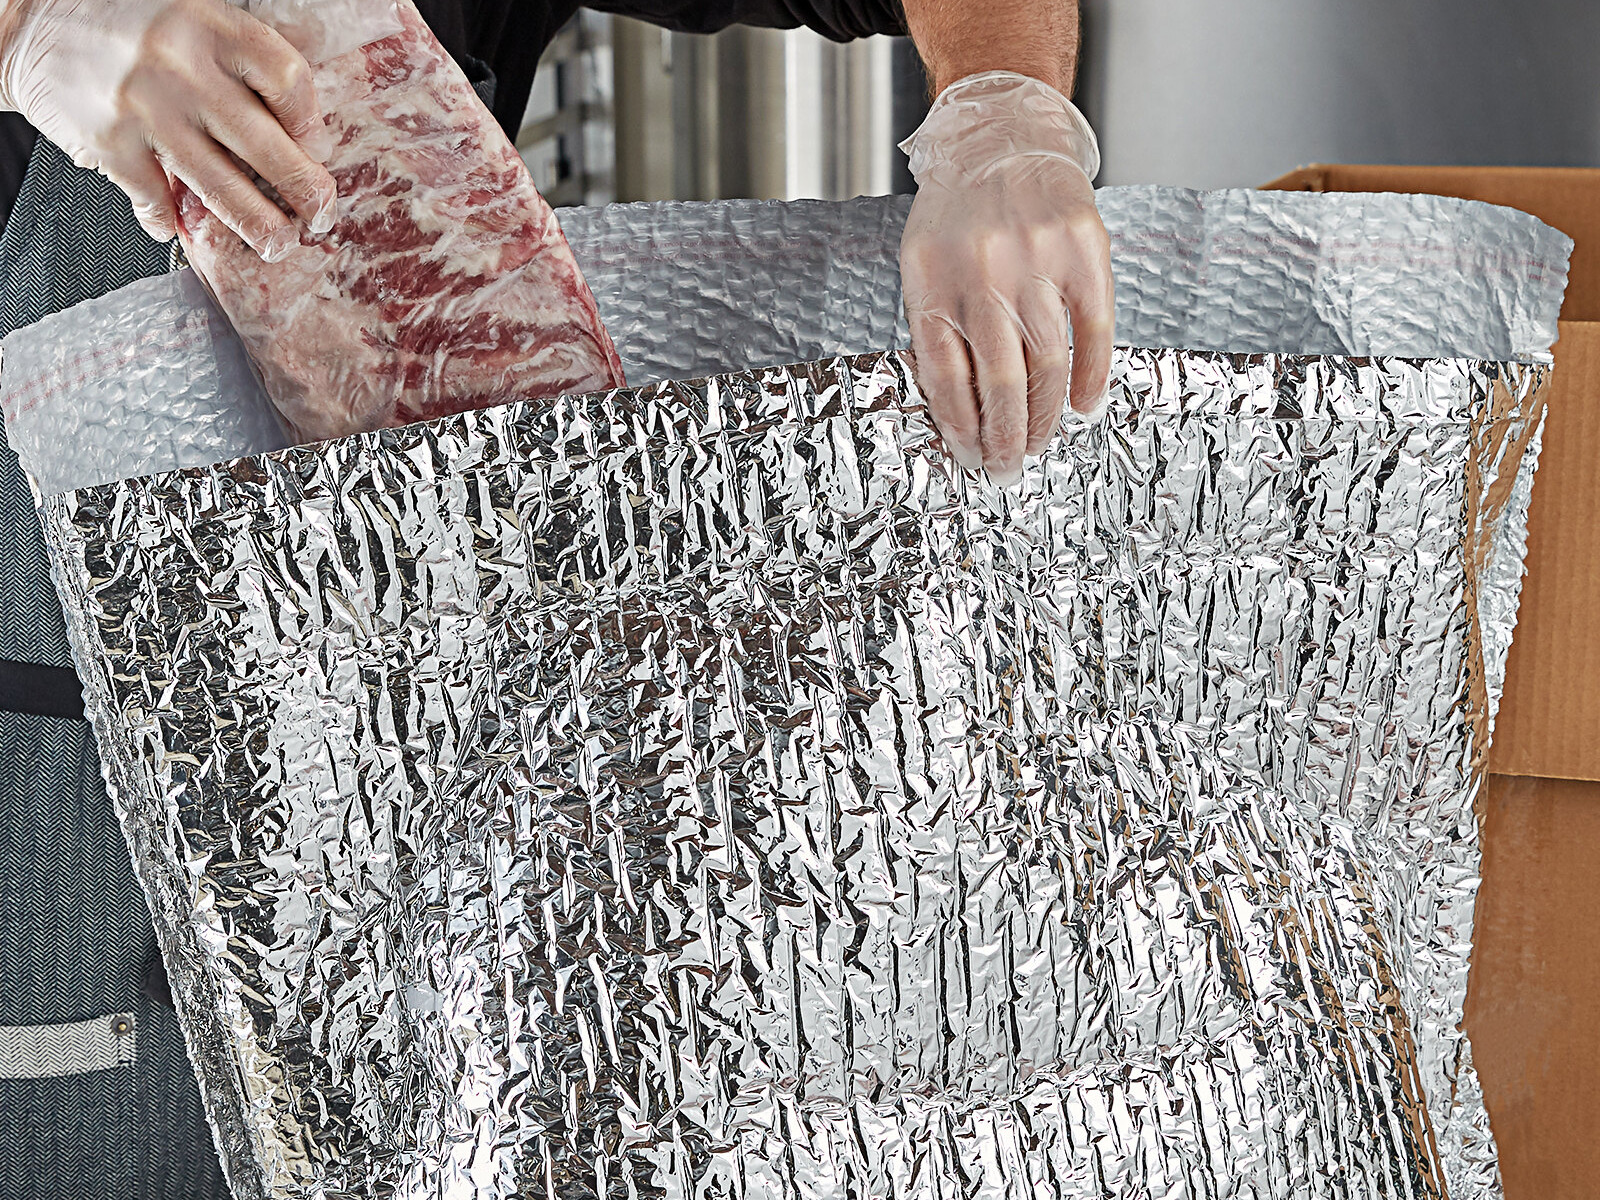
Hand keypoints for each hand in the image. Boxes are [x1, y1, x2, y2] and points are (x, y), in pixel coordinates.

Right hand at [0, 0, 337, 259]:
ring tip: (279, 243)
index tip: (316, 147)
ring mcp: (145, 110)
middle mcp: (181, 69)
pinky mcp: (109, 145)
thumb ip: (238, 66)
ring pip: (220, 186)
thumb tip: (299, 135)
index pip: (286, 80)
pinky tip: (180, 228)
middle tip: (320, 215)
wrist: (32, 20)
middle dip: (304, 190)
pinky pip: (156, 200)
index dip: (310, 121)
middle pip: (265, 145)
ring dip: (258, 225)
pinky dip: (171, 221)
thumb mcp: (191, 21)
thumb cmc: (126, 26)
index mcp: (210, 28)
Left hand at [899, 71, 1114, 484]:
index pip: (945, 378)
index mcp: (931, 281)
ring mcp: (1036, 259)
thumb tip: (958, 414)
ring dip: (1045, 416)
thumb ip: (936, 330)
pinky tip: (1084, 405)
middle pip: (1001, 381)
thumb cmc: (957, 213)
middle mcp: (982, 272)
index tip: (970, 459)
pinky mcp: (1084, 249)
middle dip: (1005, 438)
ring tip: (1040, 444)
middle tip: (1008, 470)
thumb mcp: (922, 266)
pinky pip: (1094, 329)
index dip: (960, 429)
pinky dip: (1091, 375)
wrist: (1002, 134)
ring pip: (1047, 364)